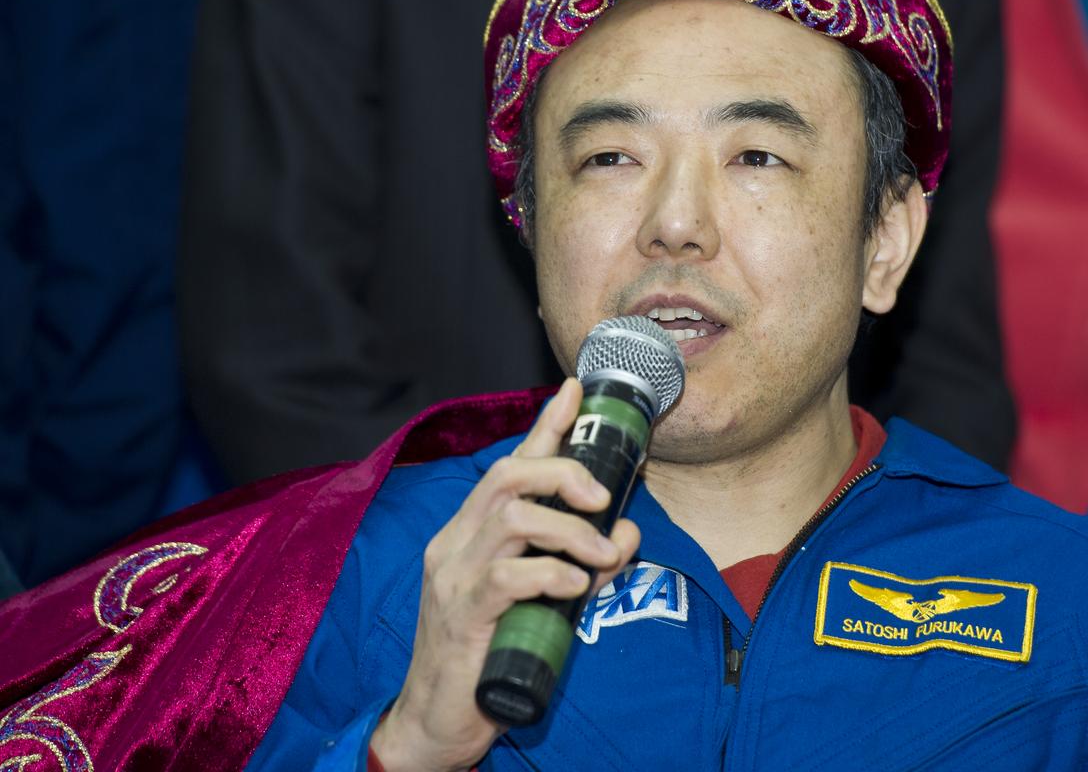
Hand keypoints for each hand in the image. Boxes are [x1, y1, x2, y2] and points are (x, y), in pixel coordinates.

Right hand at [369, 378, 640, 771]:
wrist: (434, 722)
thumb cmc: (489, 654)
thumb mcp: (541, 601)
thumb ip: (581, 563)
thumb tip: (626, 531)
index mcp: (471, 532)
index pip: (509, 464)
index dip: (544, 426)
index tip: (575, 391)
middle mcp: (456, 543)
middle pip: (507, 476)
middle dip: (563, 473)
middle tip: (604, 498)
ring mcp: (452, 577)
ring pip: (512, 518)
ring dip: (570, 530)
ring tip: (603, 557)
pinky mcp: (460, 616)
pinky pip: (507, 577)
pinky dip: (551, 574)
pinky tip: (573, 587)